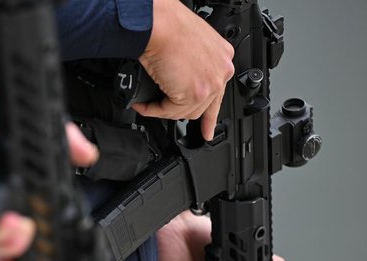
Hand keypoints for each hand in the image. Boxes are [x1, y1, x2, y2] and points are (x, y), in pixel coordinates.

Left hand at [0, 59, 98, 260]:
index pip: (40, 217)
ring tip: (12, 232)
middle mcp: (1, 193)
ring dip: (4, 246)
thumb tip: (88, 154)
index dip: (46, 236)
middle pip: (17, 238)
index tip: (52, 240)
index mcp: (23, 179)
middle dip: (24, 248)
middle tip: (28, 234)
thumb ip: (61, 136)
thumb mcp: (27, 118)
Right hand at [132, 0, 234, 140]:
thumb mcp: (190, 44)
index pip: (218, 93)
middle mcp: (221, 71)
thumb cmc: (168, 25)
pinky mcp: (194, 94)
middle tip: (160, 110)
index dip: (210, 115)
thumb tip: (179, 81)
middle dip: (179, 112)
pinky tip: (144, 105)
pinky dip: (152, 110)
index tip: (207, 130)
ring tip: (148, 103)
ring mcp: (210, 84)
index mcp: (222, 57)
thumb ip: (193, 64)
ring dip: (163, 110)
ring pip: (185, 112)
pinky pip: (169, 111)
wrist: (159, 24)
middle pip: (201, 107)